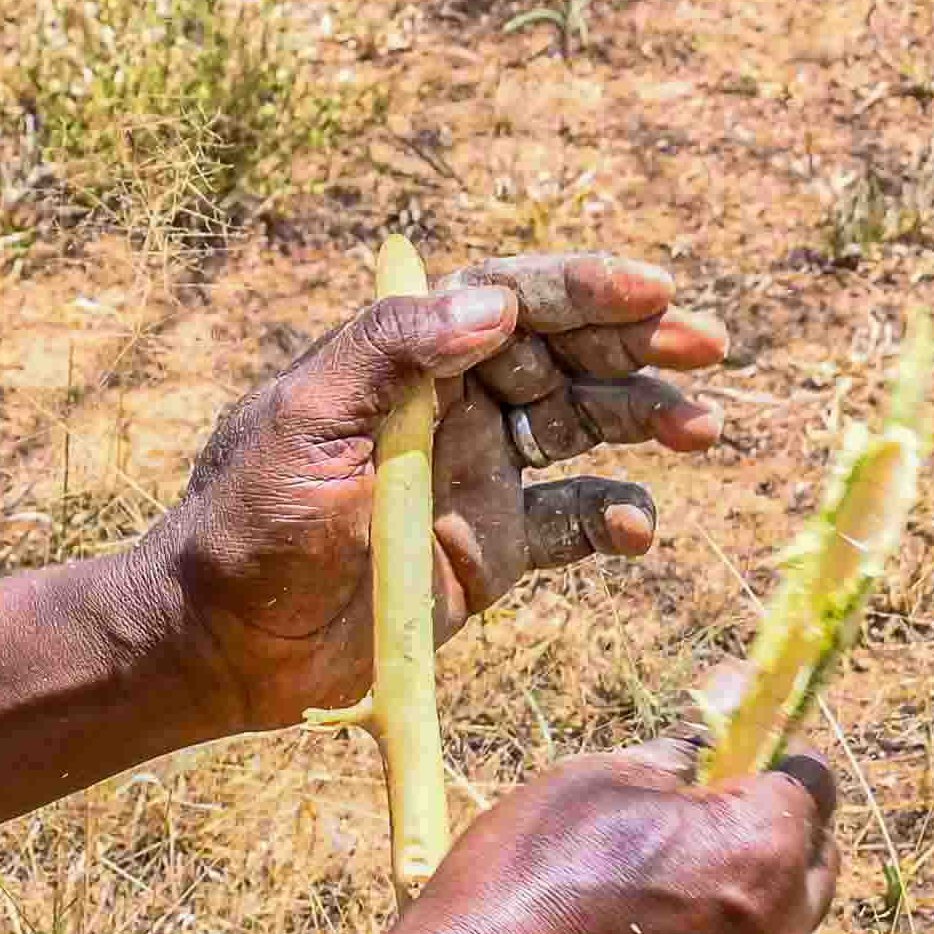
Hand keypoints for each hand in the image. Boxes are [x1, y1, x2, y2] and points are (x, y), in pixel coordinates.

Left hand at [141, 253, 729, 733]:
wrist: (224, 643)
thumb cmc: (246, 523)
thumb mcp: (301, 420)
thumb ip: (389, 351)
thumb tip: (489, 303)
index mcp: (407, 362)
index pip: (510, 300)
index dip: (583, 290)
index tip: (651, 292)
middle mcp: (452, 409)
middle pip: (563, 355)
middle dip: (637, 345)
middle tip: (708, 348)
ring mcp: (477, 478)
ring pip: (582, 429)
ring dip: (643, 419)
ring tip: (699, 430)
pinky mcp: (491, 550)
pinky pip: (571, 521)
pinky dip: (612, 518)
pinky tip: (637, 530)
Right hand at [373, 746, 842, 933]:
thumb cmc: (524, 883)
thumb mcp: (593, 784)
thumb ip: (677, 753)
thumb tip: (717, 717)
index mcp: (761, 851)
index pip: (812, 783)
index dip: (772, 764)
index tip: (732, 765)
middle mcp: (780, 932)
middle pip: (814, 861)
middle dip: (775, 832)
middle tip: (700, 821)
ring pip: (780, 927)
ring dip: (746, 897)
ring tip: (659, 889)